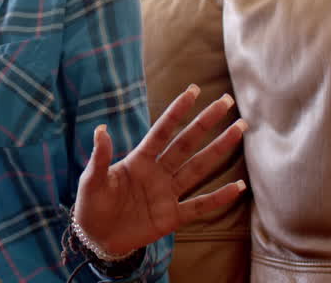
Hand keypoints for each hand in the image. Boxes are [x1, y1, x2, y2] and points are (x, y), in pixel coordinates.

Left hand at [73, 85, 247, 255]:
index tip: (194, 91)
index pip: (162, 131)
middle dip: (206, 123)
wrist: (97, 238)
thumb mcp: (91, 180)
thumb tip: (101, 129)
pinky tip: (239, 187)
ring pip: (198, 168)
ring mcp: (168, 194)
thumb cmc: (92, 205)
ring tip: (238, 131)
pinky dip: (219, 198)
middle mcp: (158, 172)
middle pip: (186, 143)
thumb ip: (100, 158)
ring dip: (218, 150)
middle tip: (226, 102)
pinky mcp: (173, 217)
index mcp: (139, 160)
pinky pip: (200, 206)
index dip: (177, 111)